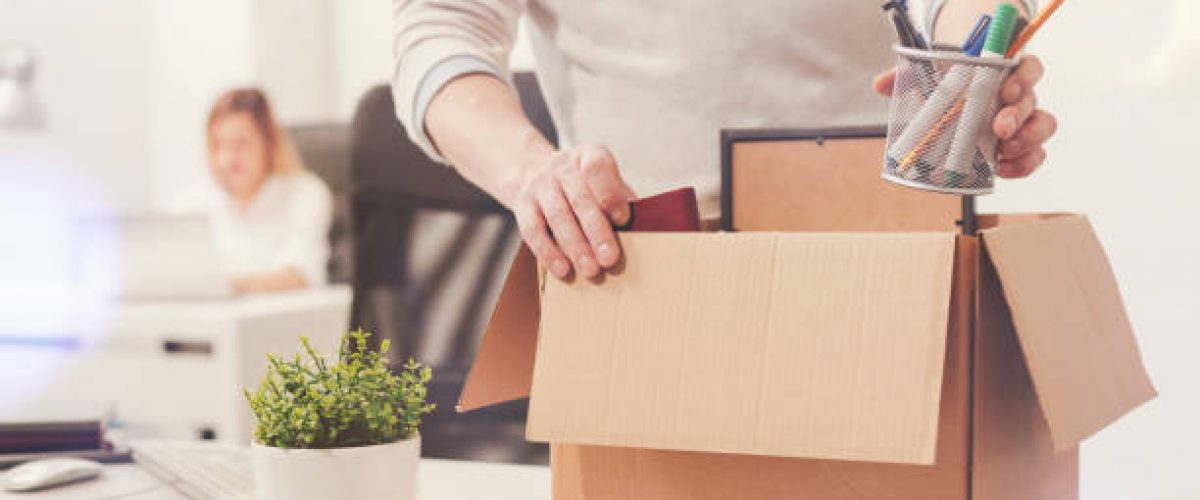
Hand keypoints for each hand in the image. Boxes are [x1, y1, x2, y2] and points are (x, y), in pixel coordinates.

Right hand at [505, 144, 635, 279]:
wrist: (533, 172)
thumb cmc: (582, 185)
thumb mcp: (603, 181)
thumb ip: (620, 200)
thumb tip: (641, 230)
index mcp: (588, 156)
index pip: (597, 167)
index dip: (610, 193)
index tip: (623, 218)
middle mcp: (562, 166)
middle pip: (580, 198)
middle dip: (597, 231)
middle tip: (610, 258)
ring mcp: (539, 183)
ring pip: (558, 216)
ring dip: (575, 246)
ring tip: (590, 270)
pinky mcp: (522, 203)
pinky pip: (533, 230)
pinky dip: (548, 252)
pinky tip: (563, 270)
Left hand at [873, 55, 1057, 177]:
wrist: (957, 100)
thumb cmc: (951, 86)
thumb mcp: (929, 78)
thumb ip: (906, 78)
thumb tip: (881, 84)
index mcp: (1004, 72)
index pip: (1027, 68)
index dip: (1022, 79)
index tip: (1006, 92)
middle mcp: (1019, 95)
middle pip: (1033, 100)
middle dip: (1019, 117)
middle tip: (999, 129)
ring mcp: (1022, 120)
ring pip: (1042, 126)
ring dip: (1026, 141)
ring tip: (1003, 153)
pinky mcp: (1018, 145)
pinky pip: (1033, 155)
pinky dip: (1023, 164)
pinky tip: (1004, 170)